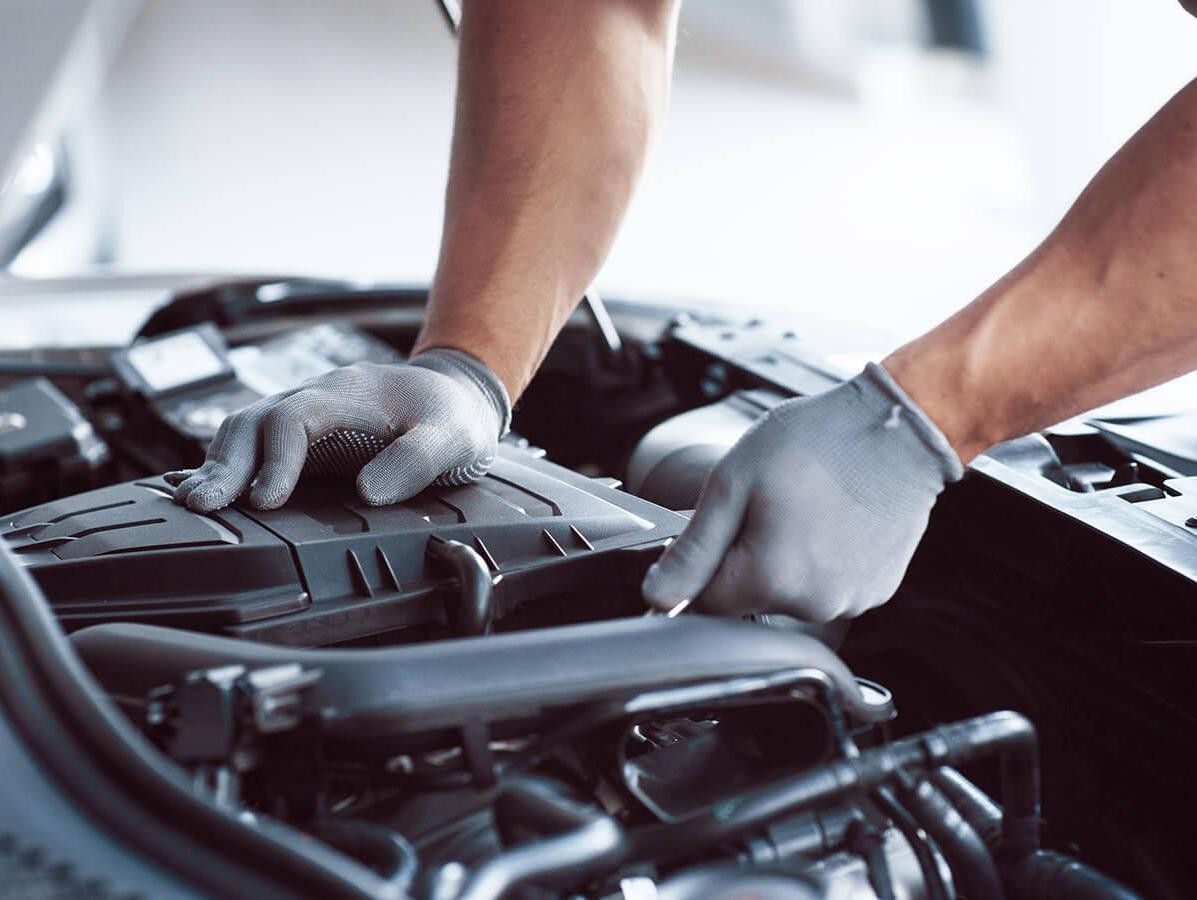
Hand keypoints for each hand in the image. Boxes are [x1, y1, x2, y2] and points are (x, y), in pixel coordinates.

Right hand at [166, 349, 509, 511]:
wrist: (457, 395)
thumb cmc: (453, 417)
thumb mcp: (452, 438)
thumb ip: (416, 462)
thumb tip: (368, 494)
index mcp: (349, 394)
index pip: (293, 419)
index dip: (275, 460)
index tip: (267, 501)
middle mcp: (316, 398)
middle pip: (254, 421)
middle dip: (225, 464)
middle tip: (202, 507)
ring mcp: (305, 414)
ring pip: (245, 428)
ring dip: (219, 464)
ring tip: (195, 504)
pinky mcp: (303, 435)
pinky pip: (255, 442)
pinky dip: (229, 464)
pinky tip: (209, 490)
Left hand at [641, 363, 962, 621]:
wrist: (897, 429)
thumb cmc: (820, 442)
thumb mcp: (733, 483)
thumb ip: (693, 549)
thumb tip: (658, 595)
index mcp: (771, 580)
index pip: (704, 603)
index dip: (699, 566)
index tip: (716, 530)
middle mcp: (814, 604)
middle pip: (749, 599)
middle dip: (744, 559)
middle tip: (765, 506)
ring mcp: (851, 600)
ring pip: (789, 594)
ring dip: (784, 561)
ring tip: (805, 508)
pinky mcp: (877, 590)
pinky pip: (828, 587)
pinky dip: (823, 561)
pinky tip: (832, 521)